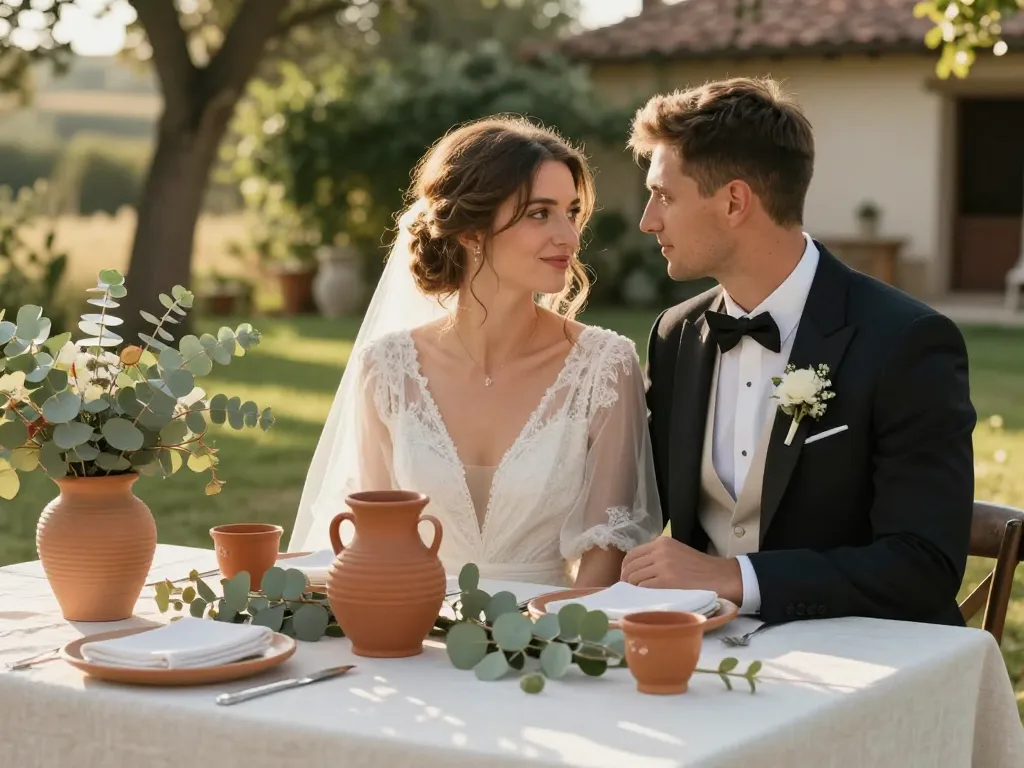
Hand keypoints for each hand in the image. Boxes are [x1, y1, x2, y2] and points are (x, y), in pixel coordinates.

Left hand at [620, 537, 742, 603]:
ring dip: (634, 589)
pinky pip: (643, 589)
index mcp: (661, 542)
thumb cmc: (700, 570)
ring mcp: (662, 566)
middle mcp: (659, 551)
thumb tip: (634, 570)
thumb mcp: (677, 553)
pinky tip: (648, 599)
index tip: (627, 579)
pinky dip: (642, 595)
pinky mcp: (666, 582)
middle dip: (627, 580)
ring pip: (634, 579)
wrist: (722, 577)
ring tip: (641, 597)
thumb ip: (657, 557)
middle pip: (630, 567)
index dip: (626, 569)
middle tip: (631, 592)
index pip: (632, 555)